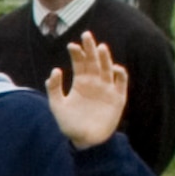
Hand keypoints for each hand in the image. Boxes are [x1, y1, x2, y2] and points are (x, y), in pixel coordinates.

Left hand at [47, 32, 129, 148]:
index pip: (80, 63)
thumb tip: (55, 70)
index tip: (72, 45)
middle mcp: (94, 83)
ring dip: (105, 58)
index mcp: (80, 83)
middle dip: (90, 49)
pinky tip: (113, 68)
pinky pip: (121, 82)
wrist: (84, 140)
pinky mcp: (117, 98)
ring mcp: (107, 89)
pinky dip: (119, 74)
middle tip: (86, 35)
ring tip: (100, 47)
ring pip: (107, 69)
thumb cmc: (69, 124)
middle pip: (94, 62)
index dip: (77, 53)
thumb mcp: (56, 105)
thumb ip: (53, 88)